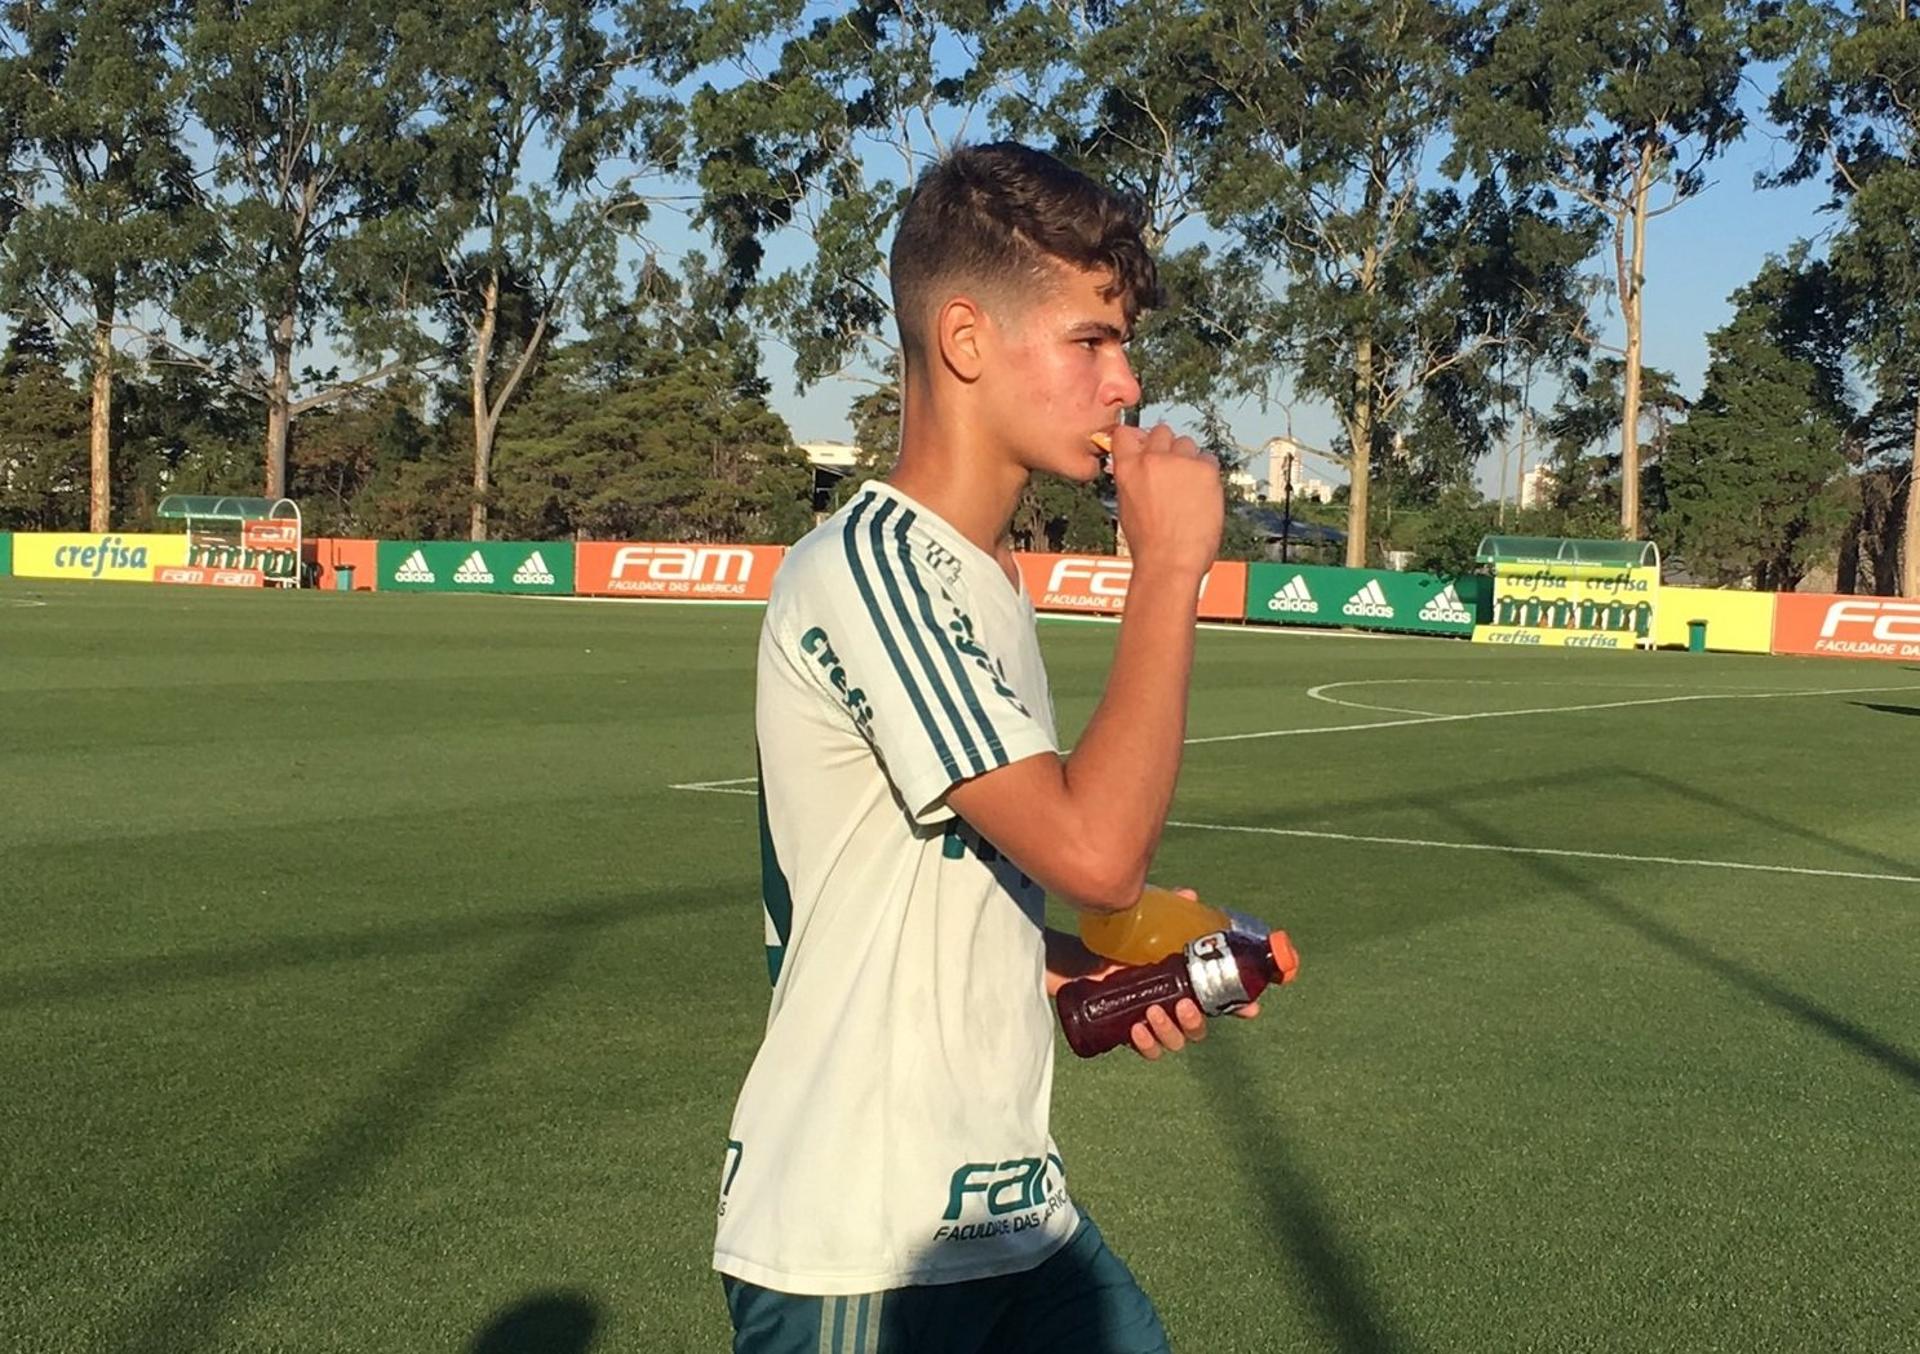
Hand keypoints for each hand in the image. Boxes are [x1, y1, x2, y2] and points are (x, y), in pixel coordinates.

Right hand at [1106, 422, 1222, 581]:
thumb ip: (1131, 478)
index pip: (1126, 433)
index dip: (1137, 438)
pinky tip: (1202, 494)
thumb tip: (1138, 463)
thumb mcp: (1126, 505)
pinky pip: (1209, 459)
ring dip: (1187, 458)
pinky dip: (1207, 473)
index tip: (1144, 445)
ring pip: (1186, 443)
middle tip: (1171, 469)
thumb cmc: (1148, 543)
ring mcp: (1180, 462)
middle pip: (1161, 431)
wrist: (1170, 562)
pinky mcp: (1205, 470)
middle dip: (1166, 446)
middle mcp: (1152, 459)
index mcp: (1127, 468)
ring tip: (1187, 487)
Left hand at [1126, 886, 1259, 1059]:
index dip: (1240, 1007)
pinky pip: (1148, 1051)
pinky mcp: (1130, 1035)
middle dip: (1196, 1021)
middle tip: (1182, 1005)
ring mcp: (1154, 1024)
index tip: (1252, 1009)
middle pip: (1199, 1029)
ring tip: (1152, 1013)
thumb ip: (1171, 914)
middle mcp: (1173, 1009)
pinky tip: (1137, 1031)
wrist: (1079, 964)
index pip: (1219, 1001)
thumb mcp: (1146, 929)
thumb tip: (1190, 896)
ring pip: (1176, 1041)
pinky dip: (1147, 1045)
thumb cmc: (1119, 948)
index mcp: (1184, 987)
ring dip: (1169, 1031)